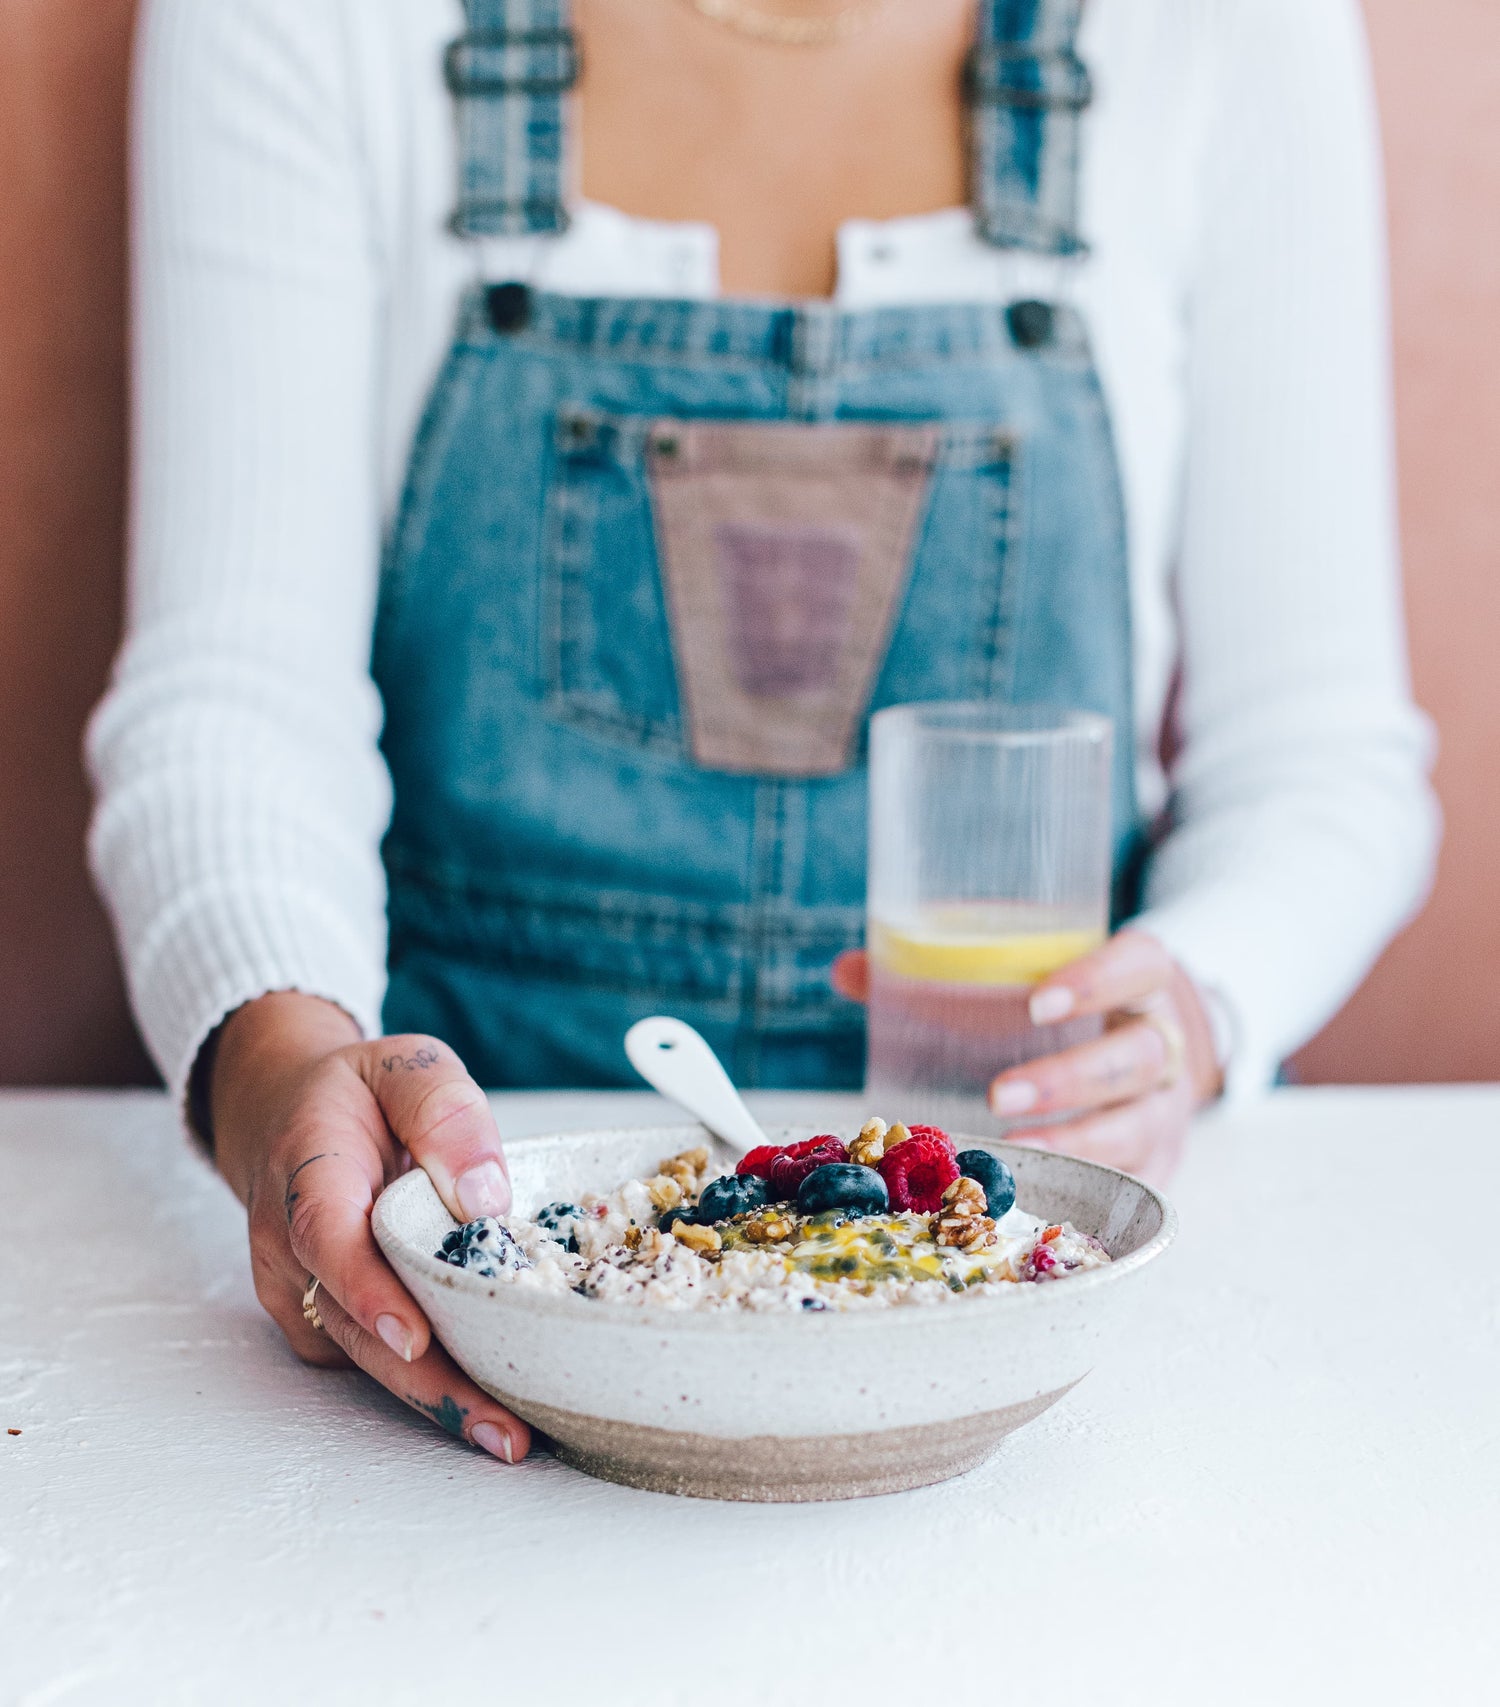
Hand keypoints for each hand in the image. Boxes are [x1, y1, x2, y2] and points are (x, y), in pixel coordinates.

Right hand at [209, 992, 529, 1462]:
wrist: (292, 1114)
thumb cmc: (362, 1094)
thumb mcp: (408, 1066)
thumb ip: (445, 1113)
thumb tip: (486, 1196)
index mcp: (308, 1172)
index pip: (328, 1236)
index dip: (369, 1292)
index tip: (416, 1337)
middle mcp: (291, 1246)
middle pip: (355, 1324)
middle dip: (429, 1382)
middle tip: (502, 1428)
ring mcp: (304, 1292)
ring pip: (368, 1357)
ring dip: (437, 1401)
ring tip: (510, 1436)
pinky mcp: (327, 1321)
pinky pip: (374, 1359)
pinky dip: (429, 1385)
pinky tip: (492, 1406)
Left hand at [832, 929, 1221, 1183]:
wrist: (1147, 1037)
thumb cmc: (1070, 1003)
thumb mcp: (1029, 971)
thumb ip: (947, 968)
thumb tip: (849, 971)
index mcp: (1139, 977)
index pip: (1137, 965)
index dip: (1097, 980)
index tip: (1038, 1002)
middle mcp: (1164, 1040)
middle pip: (1137, 1056)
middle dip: (1070, 1079)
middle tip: (999, 1094)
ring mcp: (1166, 1105)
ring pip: (1138, 1124)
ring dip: (1075, 1141)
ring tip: (1015, 1150)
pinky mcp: (1159, 1158)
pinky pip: (1136, 1180)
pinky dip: (1090, 1188)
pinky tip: (1043, 1194)